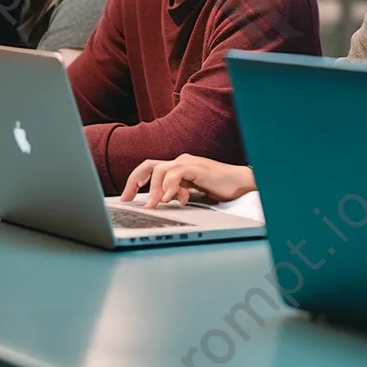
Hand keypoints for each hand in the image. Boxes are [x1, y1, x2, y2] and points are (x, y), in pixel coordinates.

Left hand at [121, 155, 255, 208]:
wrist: (240, 183)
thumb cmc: (219, 187)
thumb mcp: (192, 192)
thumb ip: (178, 193)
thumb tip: (162, 201)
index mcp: (178, 167)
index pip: (151, 169)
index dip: (135, 181)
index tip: (127, 198)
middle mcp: (181, 161)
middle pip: (149, 165)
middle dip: (134, 181)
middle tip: (127, 199)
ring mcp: (188, 163)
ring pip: (160, 170)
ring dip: (154, 190)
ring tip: (155, 205)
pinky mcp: (197, 167)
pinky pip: (176, 173)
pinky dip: (169, 186)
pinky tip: (171, 199)